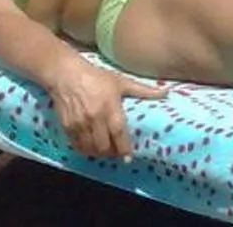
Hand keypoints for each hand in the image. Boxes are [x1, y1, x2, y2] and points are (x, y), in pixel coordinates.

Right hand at [47, 55, 164, 158]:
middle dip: (112, 152)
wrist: (67, 75)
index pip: (119, 133)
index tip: (129, 157)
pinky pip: (77, 145)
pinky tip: (91, 148)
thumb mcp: (122, 82)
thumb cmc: (97, 78)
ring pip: (90, 148)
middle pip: (104, 145)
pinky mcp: (67, 127)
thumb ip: (144, 90)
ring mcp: (79, 124)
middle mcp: (94, 118)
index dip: (124, 148)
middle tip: (117, 153)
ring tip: (106, 152)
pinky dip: (85, 150)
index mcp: (110, 107)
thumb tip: (166, 93)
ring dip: (98, 153)